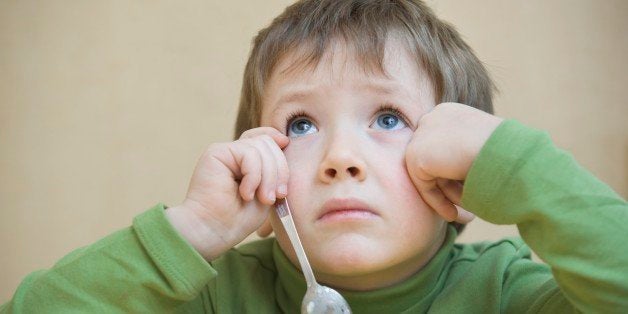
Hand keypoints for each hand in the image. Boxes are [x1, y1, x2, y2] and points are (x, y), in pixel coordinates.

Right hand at [165, 127, 288, 259]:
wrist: (213, 231)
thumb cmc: (238, 219)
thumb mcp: (266, 191)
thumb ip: (274, 168)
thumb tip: (284, 140)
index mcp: (245, 161)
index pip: (266, 138)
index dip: (279, 145)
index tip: (286, 164)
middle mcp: (234, 153)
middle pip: (267, 142)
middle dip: (280, 170)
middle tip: (275, 196)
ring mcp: (225, 151)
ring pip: (260, 147)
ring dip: (268, 177)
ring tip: (262, 199)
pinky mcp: (216, 152)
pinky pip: (249, 154)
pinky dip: (254, 176)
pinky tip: (246, 194)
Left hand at [405, 103, 502, 222]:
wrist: (505, 151)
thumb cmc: (509, 153)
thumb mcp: (487, 150)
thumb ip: (466, 158)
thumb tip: (462, 178)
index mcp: (453, 113)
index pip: (445, 146)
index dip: (455, 174)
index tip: (470, 193)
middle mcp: (435, 117)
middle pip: (435, 160)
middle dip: (449, 187)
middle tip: (466, 211)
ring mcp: (422, 134)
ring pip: (430, 173)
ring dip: (448, 196)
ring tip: (466, 216)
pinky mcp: (415, 153)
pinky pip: (423, 183)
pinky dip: (436, 201)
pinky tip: (453, 215)